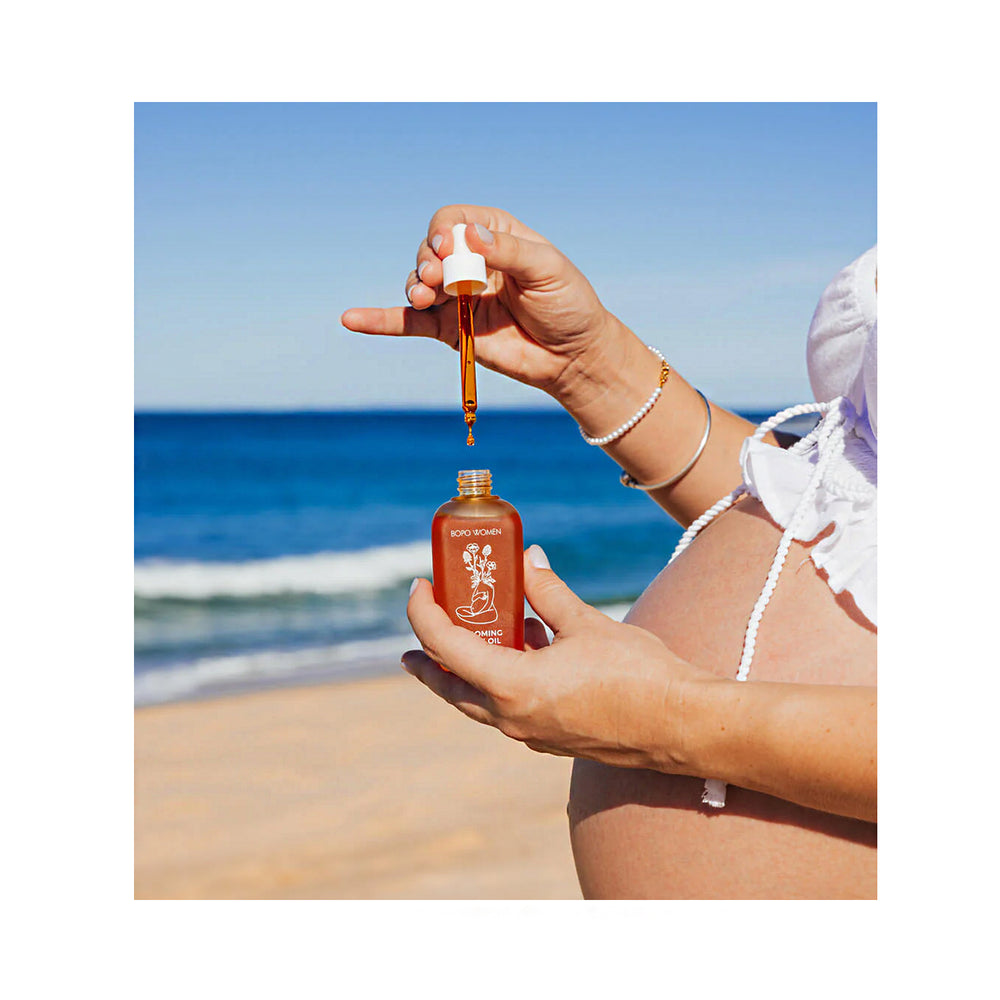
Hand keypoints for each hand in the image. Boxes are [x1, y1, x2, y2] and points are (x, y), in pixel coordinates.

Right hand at [341, 205, 642, 409]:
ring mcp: (457, 297)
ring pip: (418, 285)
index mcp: (495, 236)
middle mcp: (470, 263)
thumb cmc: (569, 305)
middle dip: (427, 262)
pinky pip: (408, 324)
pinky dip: (379, 321)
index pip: (453, 221)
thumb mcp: (548, 270)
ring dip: (415, 287)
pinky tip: (350, 320)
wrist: (573, 356)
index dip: (442, 231)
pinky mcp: (450, 331)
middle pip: (429, 252)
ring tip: (425, 298)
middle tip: (439, 280)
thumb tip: (466, 235)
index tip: (445, 248)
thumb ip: (508, 252)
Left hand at [401, 545, 711, 770]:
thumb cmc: (638, 675)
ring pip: (478, 701)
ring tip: (468, 636)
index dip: (424, 613)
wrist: (683, 726)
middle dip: (427, 660)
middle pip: (450, 686)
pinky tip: (524, 649)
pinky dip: (500, 679)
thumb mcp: (586, 624)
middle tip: (415, 638)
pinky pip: (508, 707)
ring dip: (465, 670)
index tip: (420, 586)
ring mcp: (531, 732)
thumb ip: (549, 592)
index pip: (444, 647)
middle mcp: (512, 717)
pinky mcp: (552, 736)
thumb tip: (529, 559)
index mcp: (511, 686)